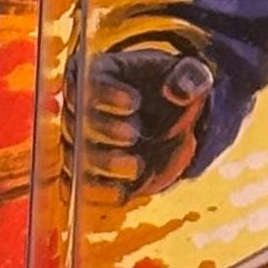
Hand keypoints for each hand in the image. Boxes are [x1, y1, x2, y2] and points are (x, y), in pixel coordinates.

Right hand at [69, 41, 214, 201]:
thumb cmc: (176, 90)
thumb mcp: (190, 76)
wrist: (176, 120)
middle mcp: (81, 110)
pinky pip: (81, 187)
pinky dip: (99, 192)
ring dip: (104, 163)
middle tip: (133, 134)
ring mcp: (81, 144)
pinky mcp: (89, 173)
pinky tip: (122, 192)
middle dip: (104, 129)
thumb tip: (180, 90)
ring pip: (77, 157)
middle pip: (77, 121)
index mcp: (99, 75)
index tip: (134, 103)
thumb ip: (189, 78)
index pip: (85, 81)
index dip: (104, 94)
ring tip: (137, 166)